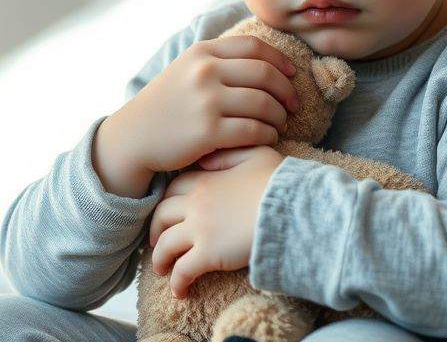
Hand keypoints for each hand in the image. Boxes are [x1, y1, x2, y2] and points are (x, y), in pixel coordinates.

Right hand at [94, 35, 299, 197]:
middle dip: (287, 91)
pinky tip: (268, 138)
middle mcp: (204, 72)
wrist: (133, 137)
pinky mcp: (207, 132)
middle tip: (294, 105)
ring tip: (281, 123)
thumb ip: (219, 60)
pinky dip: (267, 135)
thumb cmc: (166, 104)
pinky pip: (253, 131)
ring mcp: (206, 102)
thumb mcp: (186, 69)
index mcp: (202, 53)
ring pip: (263, 104)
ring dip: (280, 116)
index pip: (254, 47)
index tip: (292, 75)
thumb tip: (267, 59)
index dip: (281, 61)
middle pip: (265, 74)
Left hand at [146, 145, 284, 297]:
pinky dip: (176, 283)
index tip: (168, 213)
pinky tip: (180, 293)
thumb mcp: (255, 154)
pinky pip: (182, 272)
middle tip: (157, 242)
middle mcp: (196, 205)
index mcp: (206, 181)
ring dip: (159, 259)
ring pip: (165, 246)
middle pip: (161, 217)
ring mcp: (199, 230)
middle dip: (155, 230)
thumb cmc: (279, 182)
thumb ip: (228, 154)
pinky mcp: (208, 255)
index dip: (167, 201)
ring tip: (162, 270)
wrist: (290, 209)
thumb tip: (205, 160)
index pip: (174, 189)